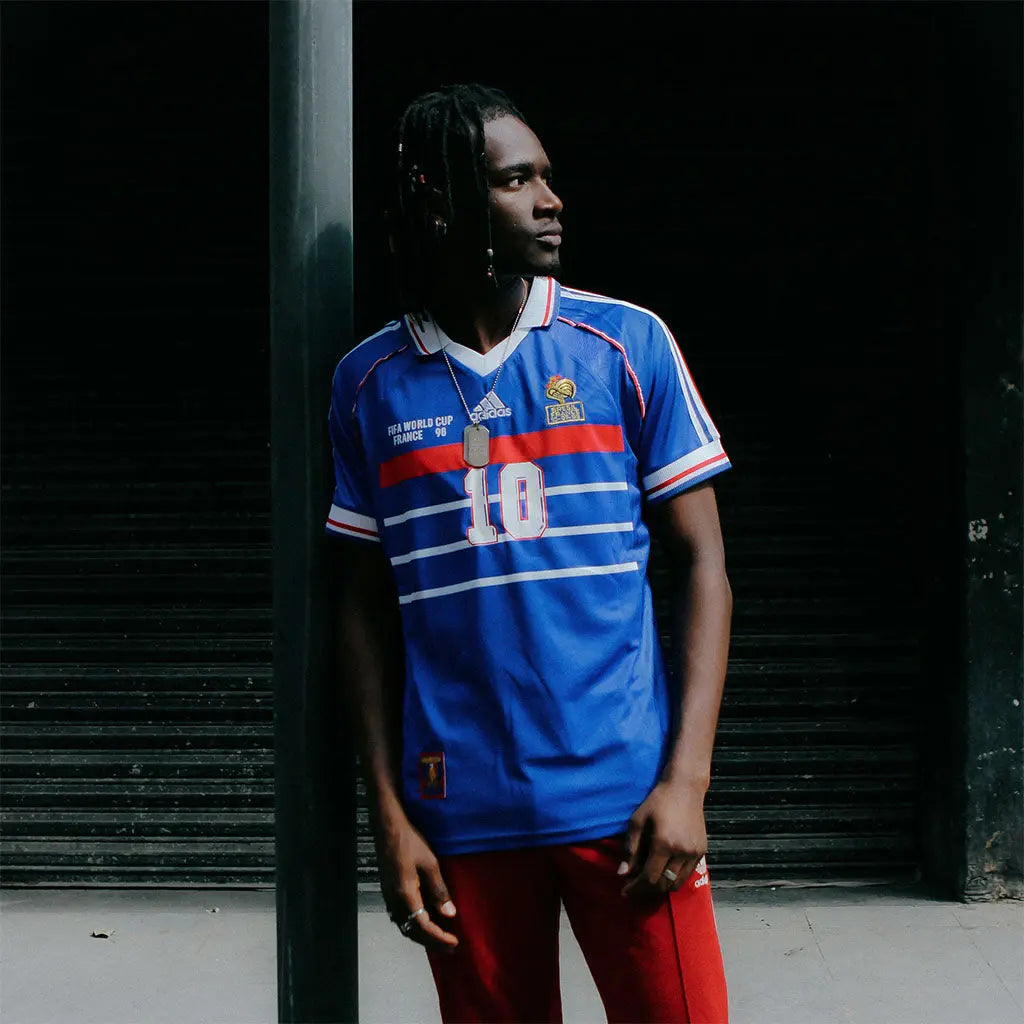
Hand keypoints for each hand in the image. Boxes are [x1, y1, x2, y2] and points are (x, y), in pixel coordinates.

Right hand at [376, 818, 458, 951]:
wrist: (388, 829)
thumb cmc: (410, 843)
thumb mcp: (430, 864)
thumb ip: (439, 890)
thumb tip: (450, 914)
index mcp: (406, 896)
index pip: (423, 927)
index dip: (439, 938)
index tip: (454, 942)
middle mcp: (394, 902)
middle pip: (412, 932)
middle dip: (432, 942)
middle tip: (450, 947)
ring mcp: (389, 898)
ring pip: (405, 926)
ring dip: (422, 936)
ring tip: (439, 938)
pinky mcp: (388, 893)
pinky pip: (400, 918)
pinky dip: (413, 926)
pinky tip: (423, 922)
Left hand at [618, 779, 707, 897]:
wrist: (685, 788)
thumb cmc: (657, 802)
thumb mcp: (637, 821)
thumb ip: (631, 849)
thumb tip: (623, 873)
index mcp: (664, 844)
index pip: (649, 878)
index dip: (635, 888)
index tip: (624, 891)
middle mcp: (682, 852)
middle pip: (663, 884)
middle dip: (646, 890)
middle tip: (634, 888)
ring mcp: (694, 853)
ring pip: (677, 883)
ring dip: (661, 887)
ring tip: (647, 882)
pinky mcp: (702, 851)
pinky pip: (687, 874)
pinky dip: (674, 878)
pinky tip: (663, 872)